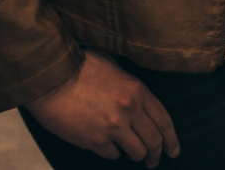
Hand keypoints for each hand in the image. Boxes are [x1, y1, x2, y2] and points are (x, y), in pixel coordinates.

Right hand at [23, 48, 180, 165]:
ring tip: (129, 152)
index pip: (163, 120)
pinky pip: (112, 155)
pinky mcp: (95, 141)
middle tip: (154, 160)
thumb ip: (127, 82)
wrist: (50, 77)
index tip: (173, 150)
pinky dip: (111, 152)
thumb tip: (135, 95)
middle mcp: (128, 110)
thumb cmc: (78, 65)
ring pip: (136, 152)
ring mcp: (112, 128)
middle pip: (153, 141)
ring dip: (134, 154)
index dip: (171, 138)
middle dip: (156, 154)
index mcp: (136, 89)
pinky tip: (106, 144)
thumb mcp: (111, 64)